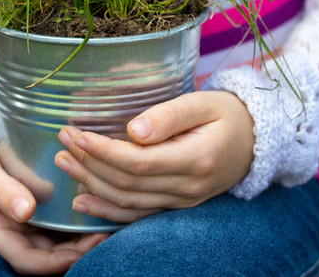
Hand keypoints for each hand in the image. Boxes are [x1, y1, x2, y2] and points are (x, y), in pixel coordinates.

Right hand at [0, 144, 107, 274]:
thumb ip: (0, 190)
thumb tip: (24, 211)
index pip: (26, 261)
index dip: (53, 264)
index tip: (77, 253)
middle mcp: (17, 235)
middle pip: (48, 256)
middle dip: (77, 252)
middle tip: (103, 235)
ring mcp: (29, 225)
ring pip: (59, 242)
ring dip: (82, 239)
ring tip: (106, 225)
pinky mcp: (40, 212)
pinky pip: (61, 224)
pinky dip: (79, 221)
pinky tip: (96, 209)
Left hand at [54, 91, 254, 223]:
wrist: (256, 141)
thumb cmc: (225, 115)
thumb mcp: (202, 103)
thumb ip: (169, 116)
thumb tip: (134, 130)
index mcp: (195, 159)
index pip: (139, 162)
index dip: (103, 151)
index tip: (76, 135)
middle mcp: (188, 187)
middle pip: (128, 183)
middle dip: (89, 163)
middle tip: (62, 141)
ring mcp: (182, 201)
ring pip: (128, 201)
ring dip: (91, 184)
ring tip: (63, 162)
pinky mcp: (176, 205)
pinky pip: (138, 215)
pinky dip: (107, 211)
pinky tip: (81, 202)